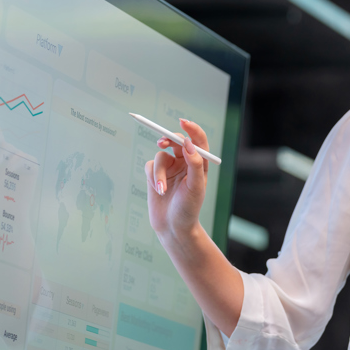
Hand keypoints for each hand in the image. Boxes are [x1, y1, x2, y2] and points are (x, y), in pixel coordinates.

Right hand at [144, 118, 208, 239]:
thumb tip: (188, 142)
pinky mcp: (155, 175)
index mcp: (199, 163)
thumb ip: (194, 163)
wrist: (172, 227)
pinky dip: (152, 177)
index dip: (191, 129)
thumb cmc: (189, 208)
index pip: (197, 140)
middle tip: (162, 142)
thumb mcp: (196, 186)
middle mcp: (185, 162)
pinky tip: (158, 191)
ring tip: (162, 190)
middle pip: (175, 140)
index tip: (183, 122)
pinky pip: (149, 165)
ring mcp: (169, 168)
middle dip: (168, 139)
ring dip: (159, 172)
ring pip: (160, 155)